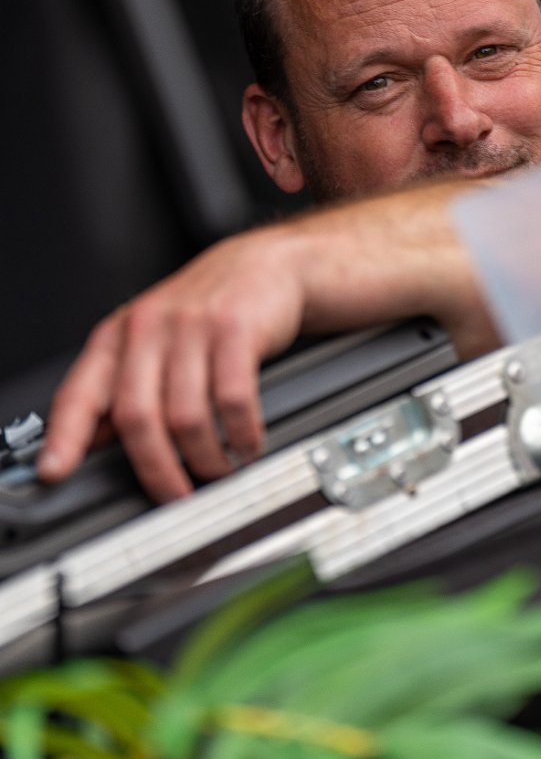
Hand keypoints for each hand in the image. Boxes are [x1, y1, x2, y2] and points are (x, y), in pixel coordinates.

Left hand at [37, 228, 307, 501]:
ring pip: (186, 416)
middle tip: (176, 495)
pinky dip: (242, 435)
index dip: (64, 437)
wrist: (268, 263)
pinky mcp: (235, 329)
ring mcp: (192, 326)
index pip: (80, 391)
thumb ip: (126, 386)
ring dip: (207, 458)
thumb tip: (95, 442)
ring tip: (220, 470)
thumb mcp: (156, 338)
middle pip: (136, 415)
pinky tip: (248, 443)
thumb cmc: (210, 306)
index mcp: (119, 336)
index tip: (54, 472)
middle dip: (157, 470)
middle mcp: (149, 328)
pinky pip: (233, 400)